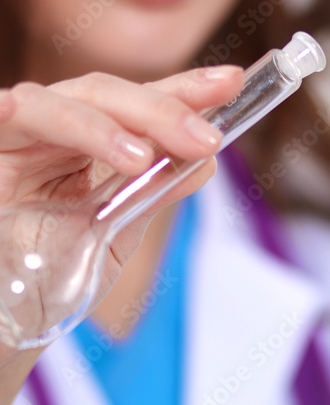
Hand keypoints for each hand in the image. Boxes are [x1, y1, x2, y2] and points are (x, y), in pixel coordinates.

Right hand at [0, 65, 243, 367]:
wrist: (4, 321)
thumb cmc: (48, 278)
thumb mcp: (113, 234)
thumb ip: (153, 192)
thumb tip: (207, 159)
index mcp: (84, 144)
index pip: (136, 106)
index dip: (183, 90)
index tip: (231, 83)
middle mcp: (49, 132)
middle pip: (104, 94)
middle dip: (160, 110)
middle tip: (206, 137)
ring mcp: (12, 139)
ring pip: (54, 102)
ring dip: (102, 126)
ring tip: (141, 157)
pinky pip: (3, 118)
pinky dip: (27, 115)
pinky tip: (47, 118)